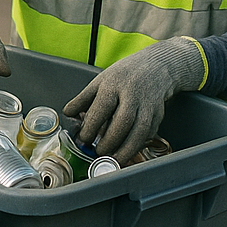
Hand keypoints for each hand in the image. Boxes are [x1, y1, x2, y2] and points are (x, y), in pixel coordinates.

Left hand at [63, 37, 205, 164]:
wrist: (156, 67)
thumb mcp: (100, 80)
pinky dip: (138, 145)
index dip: (91, 125)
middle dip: (110, 140)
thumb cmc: (124, 75)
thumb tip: (67, 113)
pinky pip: (149, 133)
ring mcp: (148, 105)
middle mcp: (132, 94)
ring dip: (127, 148)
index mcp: (113, 84)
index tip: (84, 138)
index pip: (101, 107)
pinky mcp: (159, 115)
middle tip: (99, 152)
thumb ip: (83, 98)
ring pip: (140, 130)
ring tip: (114, 159)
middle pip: (123, 121)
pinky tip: (128, 152)